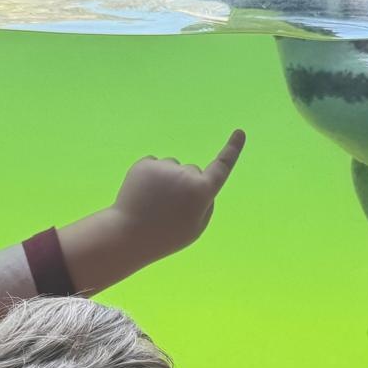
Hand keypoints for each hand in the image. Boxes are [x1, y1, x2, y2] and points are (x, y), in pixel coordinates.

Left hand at [107, 130, 245, 262]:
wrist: (128, 234)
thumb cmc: (166, 235)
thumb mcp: (195, 228)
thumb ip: (205, 203)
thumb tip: (200, 182)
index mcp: (202, 192)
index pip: (222, 167)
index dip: (232, 149)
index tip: (240, 132)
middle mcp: (186, 174)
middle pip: (192, 172)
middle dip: (186, 185)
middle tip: (170, 210)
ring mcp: (164, 166)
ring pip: (172, 168)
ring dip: (167, 181)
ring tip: (154, 204)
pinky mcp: (145, 163)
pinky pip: (155, 166)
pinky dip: (151, 177)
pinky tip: (143, 195)